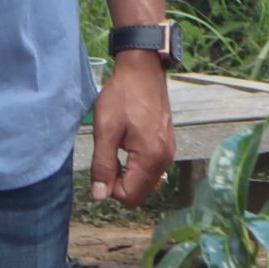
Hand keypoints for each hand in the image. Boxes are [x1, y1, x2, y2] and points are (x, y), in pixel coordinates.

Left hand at [90, 51, 174, 204]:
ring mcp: (169, 152)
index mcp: (150, 157)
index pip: (130, 196)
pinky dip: (137, 166)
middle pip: (140, 193)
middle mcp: (165, 159)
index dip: (110, 188)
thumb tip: (99, 196)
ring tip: (116, 150)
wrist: (143, 70)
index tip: (101, 166)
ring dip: (128, 175)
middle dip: (120, 184)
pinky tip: (127, 145)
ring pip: (147, 182)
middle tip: (107, 158)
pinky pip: (152, 169)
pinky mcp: (168, 145)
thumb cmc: (122, 96)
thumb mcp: (105, 130)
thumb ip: (102, 165)